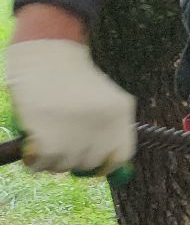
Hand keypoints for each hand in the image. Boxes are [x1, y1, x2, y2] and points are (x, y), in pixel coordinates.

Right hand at [5, 39, 137, 173]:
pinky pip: (42, 165)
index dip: (104, 163)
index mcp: (121, 114)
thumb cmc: (71, 78)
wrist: (45, 55)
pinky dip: (34, 159)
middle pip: (89, 164)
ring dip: (52, 158)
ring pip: (64, 166)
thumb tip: (108, 168)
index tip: (91, 162)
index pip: (120, 156)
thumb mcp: (102, 99)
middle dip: (74, 158)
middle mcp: (103, 126)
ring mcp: (76, 135)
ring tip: (44, 136)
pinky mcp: (49, 141)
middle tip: (60, 143)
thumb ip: (108, 130)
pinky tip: (32, 141)